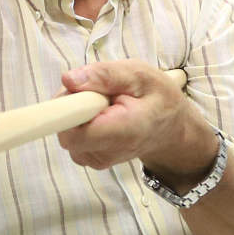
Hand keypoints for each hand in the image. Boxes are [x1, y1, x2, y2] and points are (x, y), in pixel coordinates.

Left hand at [56, 60, 213, 180]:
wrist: (170, 129)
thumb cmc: (157, 99)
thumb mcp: (140, 74)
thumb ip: (104, 75)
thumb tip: (68, 79)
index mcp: (123, 132)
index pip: (73, 133)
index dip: (66, 110)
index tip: (76, 92)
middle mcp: (106, 152)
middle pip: (63, 128)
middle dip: (72, 103)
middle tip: (98, 91)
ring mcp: (94, 159)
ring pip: (64, 130)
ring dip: (76, 111)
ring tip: (104, 103)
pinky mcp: (87, 158)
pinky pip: (69, 134)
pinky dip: (78, 121)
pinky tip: (100, 115)